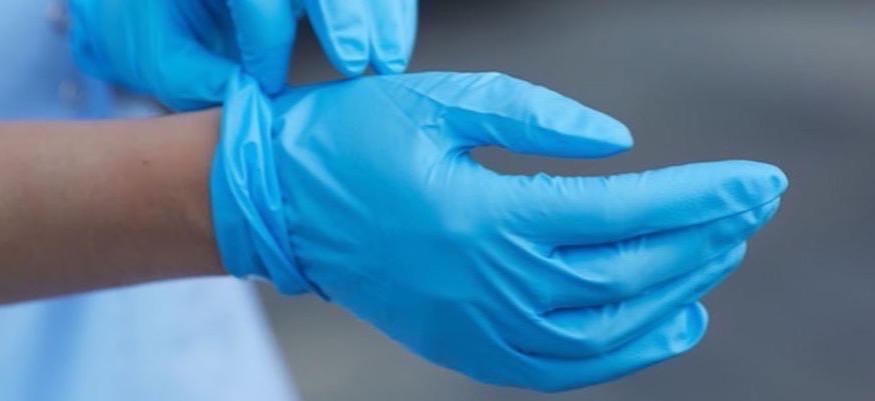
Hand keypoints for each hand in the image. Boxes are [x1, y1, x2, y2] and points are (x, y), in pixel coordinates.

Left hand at [69, 0, 416, 109]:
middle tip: (356, 63)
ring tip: (388, 60)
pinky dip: (390, 10)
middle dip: (347, 19)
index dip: (268, 49)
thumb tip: (252, 104)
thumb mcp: (156, 53)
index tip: (268, 87)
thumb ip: (198, 80)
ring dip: (384, 16)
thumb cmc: (151, 20)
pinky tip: (391, 41)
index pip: (256, 2)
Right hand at [211, 71, 787, 390]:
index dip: (700, 198)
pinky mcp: (460, 347)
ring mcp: (474, 327)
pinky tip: (667, 325)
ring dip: (674, 296)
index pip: (623, 213)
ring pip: (604, 332)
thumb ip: (535, 117)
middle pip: (626, 273)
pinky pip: (558, 369)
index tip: (758, 182)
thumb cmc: (350, 139)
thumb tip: (620, 143)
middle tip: (752, 208)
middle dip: (704, 240)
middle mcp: (487, 285)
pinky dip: (623, 353)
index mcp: (483, 215)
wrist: (278, 205)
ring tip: (718, 260)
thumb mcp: (439, 100)